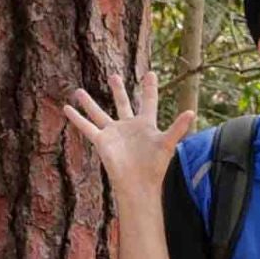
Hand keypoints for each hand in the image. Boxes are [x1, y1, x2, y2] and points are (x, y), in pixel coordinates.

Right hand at [63, 71, 194, 203]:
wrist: (138, 184)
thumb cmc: (155, 166)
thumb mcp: (167, 143)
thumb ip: (178, 127)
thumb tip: (192, 112)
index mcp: (146, 124)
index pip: (148, 101)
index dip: (150, 88)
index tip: (150, 73)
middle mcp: (129, 127)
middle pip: (122, 103)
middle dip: (118, 90)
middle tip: (114, 76)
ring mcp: (114, 133)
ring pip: (99, 113)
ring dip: (89, 102)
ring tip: (78, 90)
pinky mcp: (102, 141)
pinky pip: (87, 127)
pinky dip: (77, 118)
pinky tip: (67, 108)